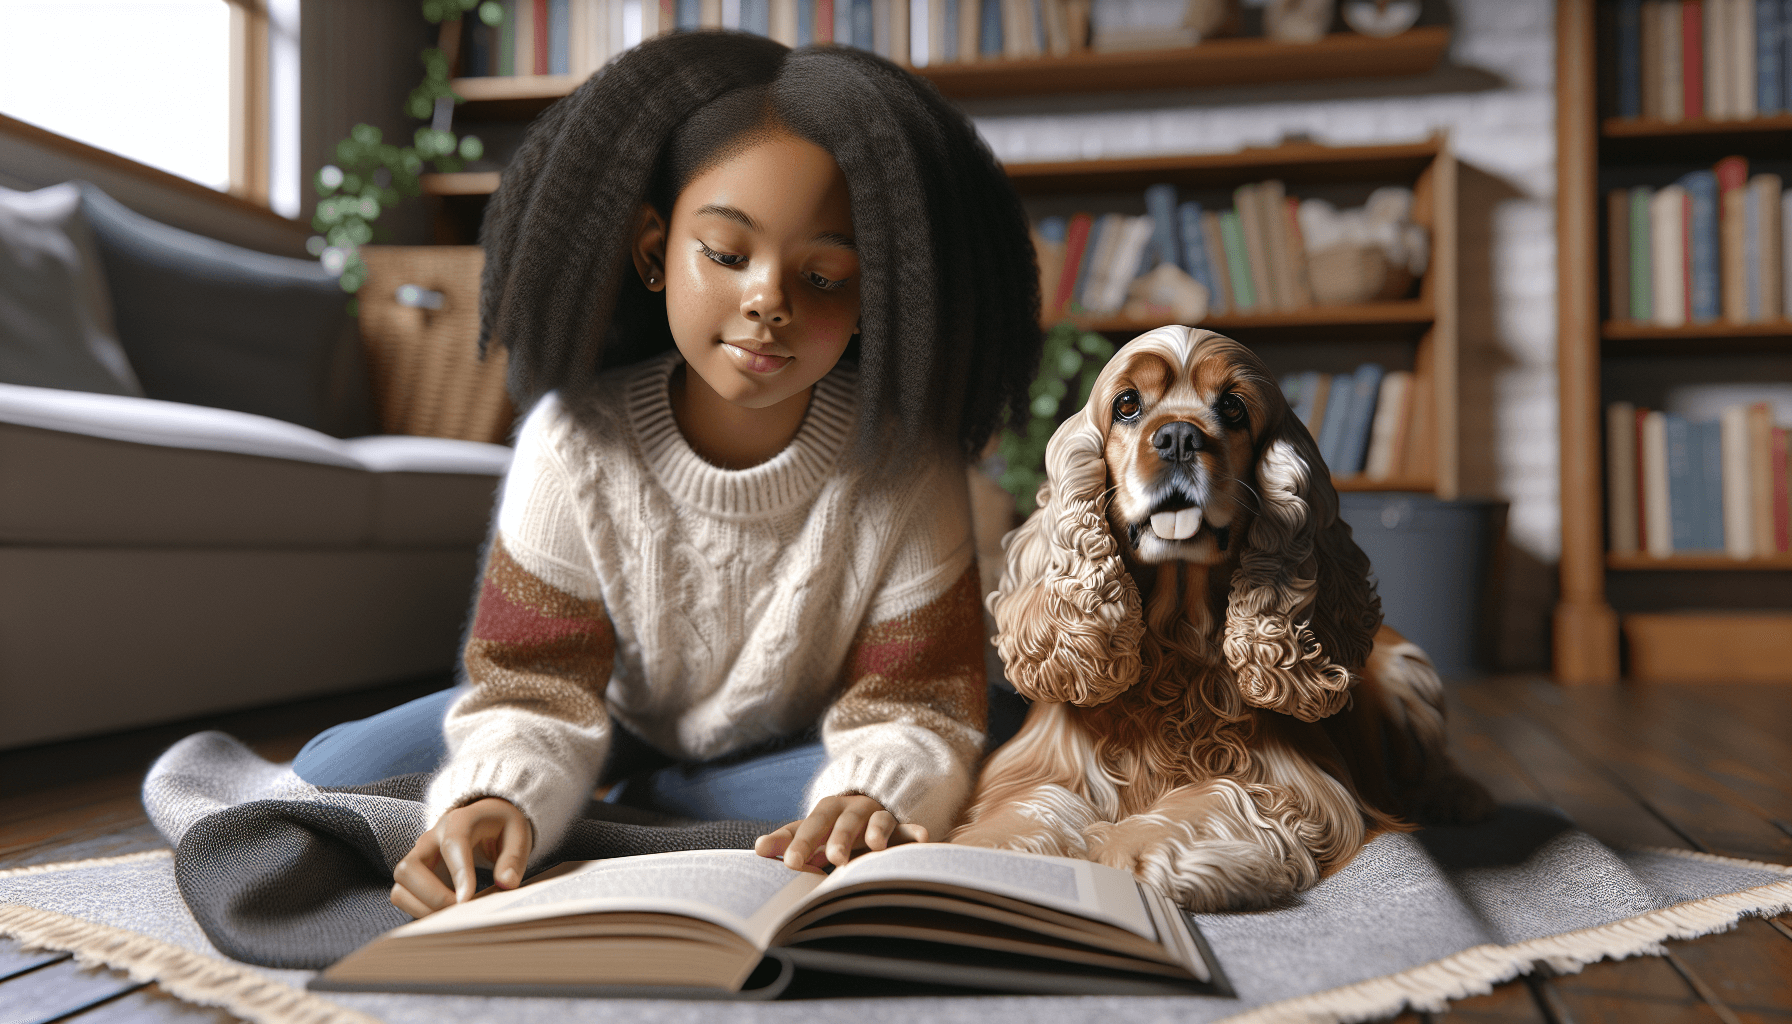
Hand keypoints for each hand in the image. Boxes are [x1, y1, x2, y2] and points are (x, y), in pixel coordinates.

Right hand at [391, 797, 531, 918]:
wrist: (486, 817)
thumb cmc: (502, 826)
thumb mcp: (519, 833)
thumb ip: (513, 858)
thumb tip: (505, 883)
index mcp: (460, 820)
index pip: (453, 845)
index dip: (459, 874)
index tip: (467, 901)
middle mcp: (431, 837)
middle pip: (409, 867)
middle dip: (431, 895)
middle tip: (460, 908)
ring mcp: (419, 855)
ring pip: (400, 883)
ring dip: (421, 905)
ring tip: (452, 913)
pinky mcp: (415, 872)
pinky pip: (402, 893)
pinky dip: (418, 909)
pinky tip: (444, 912)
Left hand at [754, 794, 928, 871]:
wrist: (867, 805)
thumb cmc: (831, 828)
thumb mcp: (811, 833)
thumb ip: (787, 841)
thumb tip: (757, 849)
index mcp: (825, 811)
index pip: (808, 826)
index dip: (799, 843)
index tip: (789, 863)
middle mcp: (850, 810)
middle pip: (842, 821)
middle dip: (837, 838)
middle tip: (832, 858)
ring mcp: (877, 815)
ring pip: (876, 819)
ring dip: (876, 831)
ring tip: (875, 847)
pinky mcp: (899, 826)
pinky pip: (909, 829)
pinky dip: (915, 833)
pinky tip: (923, 839)